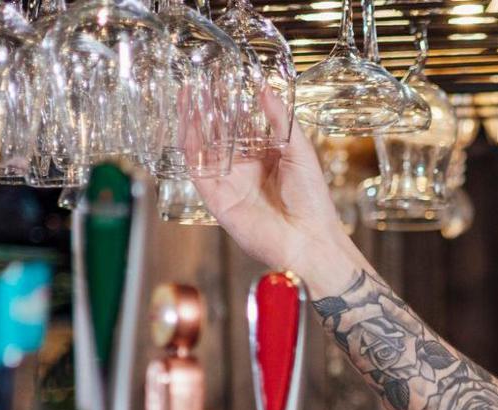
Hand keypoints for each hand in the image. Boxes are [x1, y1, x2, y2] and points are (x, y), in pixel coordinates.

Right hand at [192, 91, 362, 291]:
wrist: (308, 240)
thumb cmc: (312, 201)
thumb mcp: (301, 152)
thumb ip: (281, 122)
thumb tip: (266, 89)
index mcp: (265, 158)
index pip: (241, 127)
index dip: (230, 106)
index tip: (222, 81)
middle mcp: (244, 170)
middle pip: (218, 135)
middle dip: (208, 110)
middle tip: (199, 81)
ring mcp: (228, 183)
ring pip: (203, 149)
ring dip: (193, 123)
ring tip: (186, 95)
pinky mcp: (216, 198)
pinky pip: (197, 170)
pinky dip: (189, 148)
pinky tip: (185, 124)